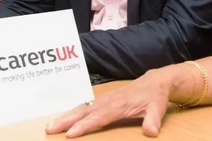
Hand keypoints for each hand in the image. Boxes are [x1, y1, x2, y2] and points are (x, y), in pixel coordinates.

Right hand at [45, 69, 171, 137]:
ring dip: (67, 116)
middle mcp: (110, 100)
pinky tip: (65, 118)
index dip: (86, 125)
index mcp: (120, 104)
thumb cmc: (154, 96)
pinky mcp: (105, 99)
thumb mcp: (157, 108)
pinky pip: (86, 106)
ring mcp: (106, 99)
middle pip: (86, 111)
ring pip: (83, 108)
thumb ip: (153, 119)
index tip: (71, 133)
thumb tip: (151, 131)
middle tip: (50, 128)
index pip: (100, 116)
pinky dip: (74, 112)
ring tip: (51, 125)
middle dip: (68, 120)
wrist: (154, 81)